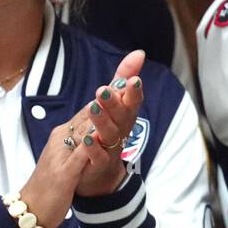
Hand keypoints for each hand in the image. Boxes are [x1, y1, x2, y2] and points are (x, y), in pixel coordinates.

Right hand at [18, 50, 147, 227]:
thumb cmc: (56, 180)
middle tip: (132, 75)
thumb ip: (89, 135)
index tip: (135, 62)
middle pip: (91, 110)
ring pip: (84, 129)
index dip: (115, 85)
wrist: (32, 209)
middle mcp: (65, 137)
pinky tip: (96, 136)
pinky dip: (87, 146)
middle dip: (112, 93)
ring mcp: (63, 153)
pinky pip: (77, 157)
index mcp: (70, 132)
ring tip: (114, 94)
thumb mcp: (76, 154)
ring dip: (99, 112)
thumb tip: (103, 117)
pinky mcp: (63, 174)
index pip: (96, 104)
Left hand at [74, 49, 145, 197]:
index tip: (134, 79)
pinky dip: (93, 148)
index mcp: (123, 116)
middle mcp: (121, 131)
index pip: (131, 101)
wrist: (97, 174)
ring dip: (103, 121)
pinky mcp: (98, 165)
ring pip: (110, 134)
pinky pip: (98, 157)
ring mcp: (110, 149)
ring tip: (94, 107)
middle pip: (122, 117)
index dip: (133, 92)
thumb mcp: (113, 104)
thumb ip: (123, 79)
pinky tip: (87, 138)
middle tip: (104, 89)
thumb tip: (139, 53)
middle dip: (116, 103)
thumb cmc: (106, 134)